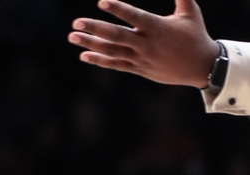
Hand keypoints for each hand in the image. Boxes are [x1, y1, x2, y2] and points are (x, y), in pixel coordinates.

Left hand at [68, 0, 219, 87]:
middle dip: (95, 28)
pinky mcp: (138, 68)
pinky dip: (99, 60)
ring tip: (72, 37)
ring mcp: (140, 58)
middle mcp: (146, 44)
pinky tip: (84, 55)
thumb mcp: (190, 12)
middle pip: (116, 36)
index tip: (102, 2)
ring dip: (90, 44)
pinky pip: (115, 64)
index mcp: (158, 28)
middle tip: (76, 22)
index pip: (134, 17)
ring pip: (111, 51)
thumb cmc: (195, 35)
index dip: (118, 9)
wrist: (201, 67)